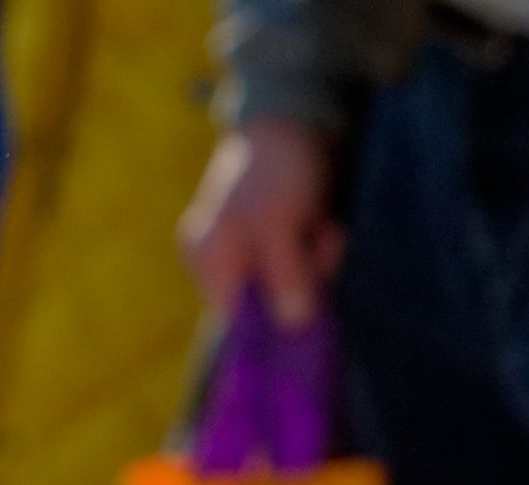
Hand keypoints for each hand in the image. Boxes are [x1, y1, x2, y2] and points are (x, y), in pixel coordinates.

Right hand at [182, 118, 343, 326]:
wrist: (293, 115)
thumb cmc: (277, 168)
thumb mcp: (280, 225)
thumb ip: (285, 276)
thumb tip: (293, 326)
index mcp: (208, 257)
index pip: (234, 317)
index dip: (272, 317)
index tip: (307, 299)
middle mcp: (219, 259)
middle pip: (264, 301)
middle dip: (302, 276)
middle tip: (319, 239)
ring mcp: (246, 248)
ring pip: (287, 281)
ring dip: (315, 259)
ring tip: (320, 224)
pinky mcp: (271, 237)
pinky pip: (296, 262)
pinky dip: (314, 247)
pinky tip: (318, 221)